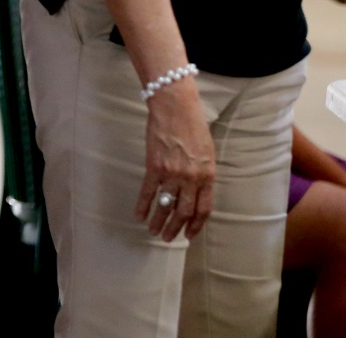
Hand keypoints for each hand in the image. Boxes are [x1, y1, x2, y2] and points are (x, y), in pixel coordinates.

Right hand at [137, 81, 215, 241]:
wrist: (176, 108)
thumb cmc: (194, 126)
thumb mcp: (207, 152)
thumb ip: (203, 173)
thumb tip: (197, 191)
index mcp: (207, 176)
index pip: (203, 209)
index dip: (196, 225)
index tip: (189, 235)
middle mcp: (191, 179)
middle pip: (184, 212)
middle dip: (175, 228)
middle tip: (167, 237)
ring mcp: (172, 174)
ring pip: (166, 206)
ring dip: (159, 221)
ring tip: (153, 231)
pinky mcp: (154, 167)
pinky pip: (148, 192)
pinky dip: (143, 205)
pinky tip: (139, 215)